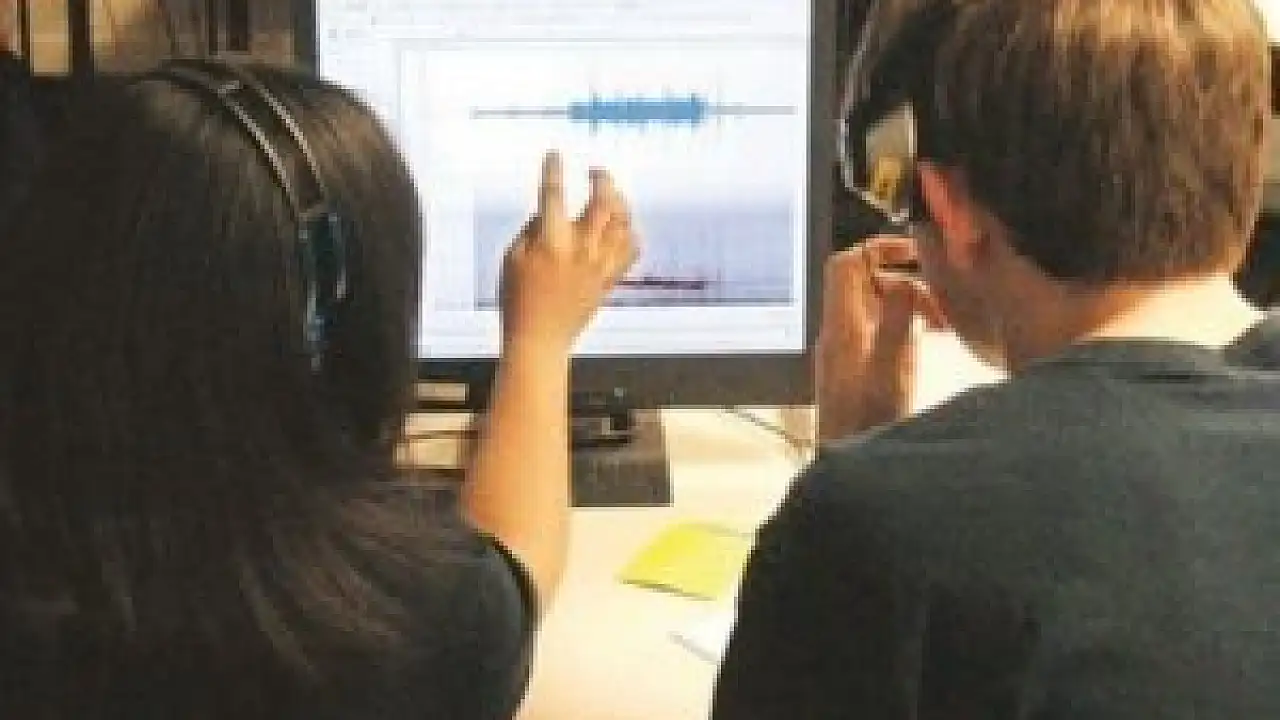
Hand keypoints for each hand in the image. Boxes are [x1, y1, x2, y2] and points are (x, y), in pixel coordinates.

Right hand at [500, 151, 636, 352]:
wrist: (540, 338)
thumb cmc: (517, 298)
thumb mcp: (511, 258)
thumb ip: (532, 230)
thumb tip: (548, 211)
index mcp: (551, 242)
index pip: (554, 195)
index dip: (553, 170)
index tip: (555, 154)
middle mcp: (581, 250)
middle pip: (603, 203)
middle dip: (602, 180)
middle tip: (596, 170)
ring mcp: (599, 265)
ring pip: (622, 224)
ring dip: (620, 202)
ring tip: (612, 193)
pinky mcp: (609, 280)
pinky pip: (631, 251)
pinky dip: (630, 234)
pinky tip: (623, 227)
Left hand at [815, 236, 943, 440]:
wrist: (852, 469)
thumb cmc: (868, 424)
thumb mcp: (891, 368)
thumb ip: (897, 321)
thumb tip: (904, 281)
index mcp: (841, 326)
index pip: (846, 265)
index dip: (878, 249)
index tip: (915, 254)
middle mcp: (838, 335)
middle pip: (865, 285)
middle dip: (906, 283)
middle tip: (941, 304)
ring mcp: (846, 353)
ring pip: (876, 310)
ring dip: (909, 308)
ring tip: (942, 327)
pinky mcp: (856, 372)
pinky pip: (879, 335)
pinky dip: (905, 331)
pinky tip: (928, 346)